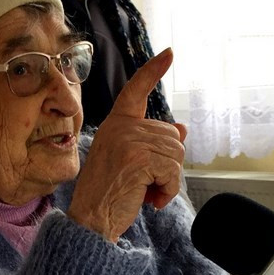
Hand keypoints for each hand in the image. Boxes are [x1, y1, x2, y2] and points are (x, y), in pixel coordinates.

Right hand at [67, 48, 185, 241]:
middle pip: (172, 135)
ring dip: (168, 179)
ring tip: (147, 193)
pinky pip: (173, 170)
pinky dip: (169, 189)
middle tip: (147, 186)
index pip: (136, 90)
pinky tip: (152, 201)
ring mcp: (128, 141)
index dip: (153, 70)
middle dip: (168, 165)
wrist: (90, 221)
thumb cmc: (109, 195)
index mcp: (115, 124)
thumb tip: (183, 130)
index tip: (170, 53)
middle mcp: (120, 127)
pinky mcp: (138, 158)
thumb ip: (154, 144)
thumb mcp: (132, 163)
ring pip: (176, 152)